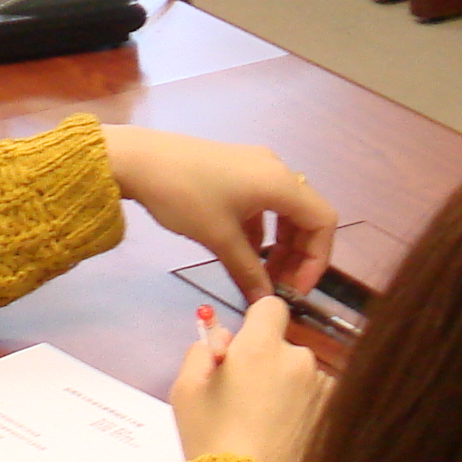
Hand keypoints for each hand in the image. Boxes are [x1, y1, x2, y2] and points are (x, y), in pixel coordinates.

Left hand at [101, 123, 334, 300]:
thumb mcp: (220, 238)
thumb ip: (249, 272)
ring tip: (260, 278)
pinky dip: (259, 233)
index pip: (322, 222)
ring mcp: (254, 168)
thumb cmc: (185, 196)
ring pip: (283, 213)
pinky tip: (242, 257)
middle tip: (278, 289)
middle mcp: (275, 170)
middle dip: (297, 257)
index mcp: (280, 182)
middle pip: (305, 217)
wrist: (138, 159)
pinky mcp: (235, 171)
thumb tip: (267, 302)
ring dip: (278, 247)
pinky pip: (262, 206)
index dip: (316, 260)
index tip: (295, 290)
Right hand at [170, 294, 326, 461]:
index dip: (256, 322)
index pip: (271, 307)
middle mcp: (299, 360)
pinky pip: (317, 400)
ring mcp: (322, 389)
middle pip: (284, 346)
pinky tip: (286, 437)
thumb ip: (201, 352)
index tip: (245, 347)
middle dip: (268, 362)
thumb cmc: (211, 438)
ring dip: (288, 388)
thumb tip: (223, 341)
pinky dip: (304, 411)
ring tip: (267, 425)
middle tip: (246, 397)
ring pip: (302, 375)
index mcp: (260, 347)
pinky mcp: (333, 415)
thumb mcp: (185, 391)